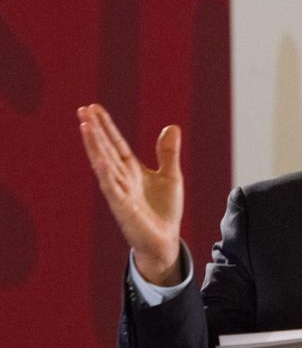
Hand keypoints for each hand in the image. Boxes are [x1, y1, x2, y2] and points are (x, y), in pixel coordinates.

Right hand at [78, 104, 183, 284]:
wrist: (165, 240)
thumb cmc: (164, 210)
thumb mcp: (171, 176)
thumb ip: (168, 153)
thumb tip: (172, 126)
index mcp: (132, 170)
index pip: (116, 143)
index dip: (106, 126)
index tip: (93, 107)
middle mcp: (122, 178)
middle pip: (106, 149)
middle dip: (95, 130)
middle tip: (83, 109)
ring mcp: (120, 192)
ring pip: (104, 165)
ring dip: (95, 146)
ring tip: (85, 125)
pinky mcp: (122, 207)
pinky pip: (112, 188)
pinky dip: (105, 173)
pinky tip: (99, 159)